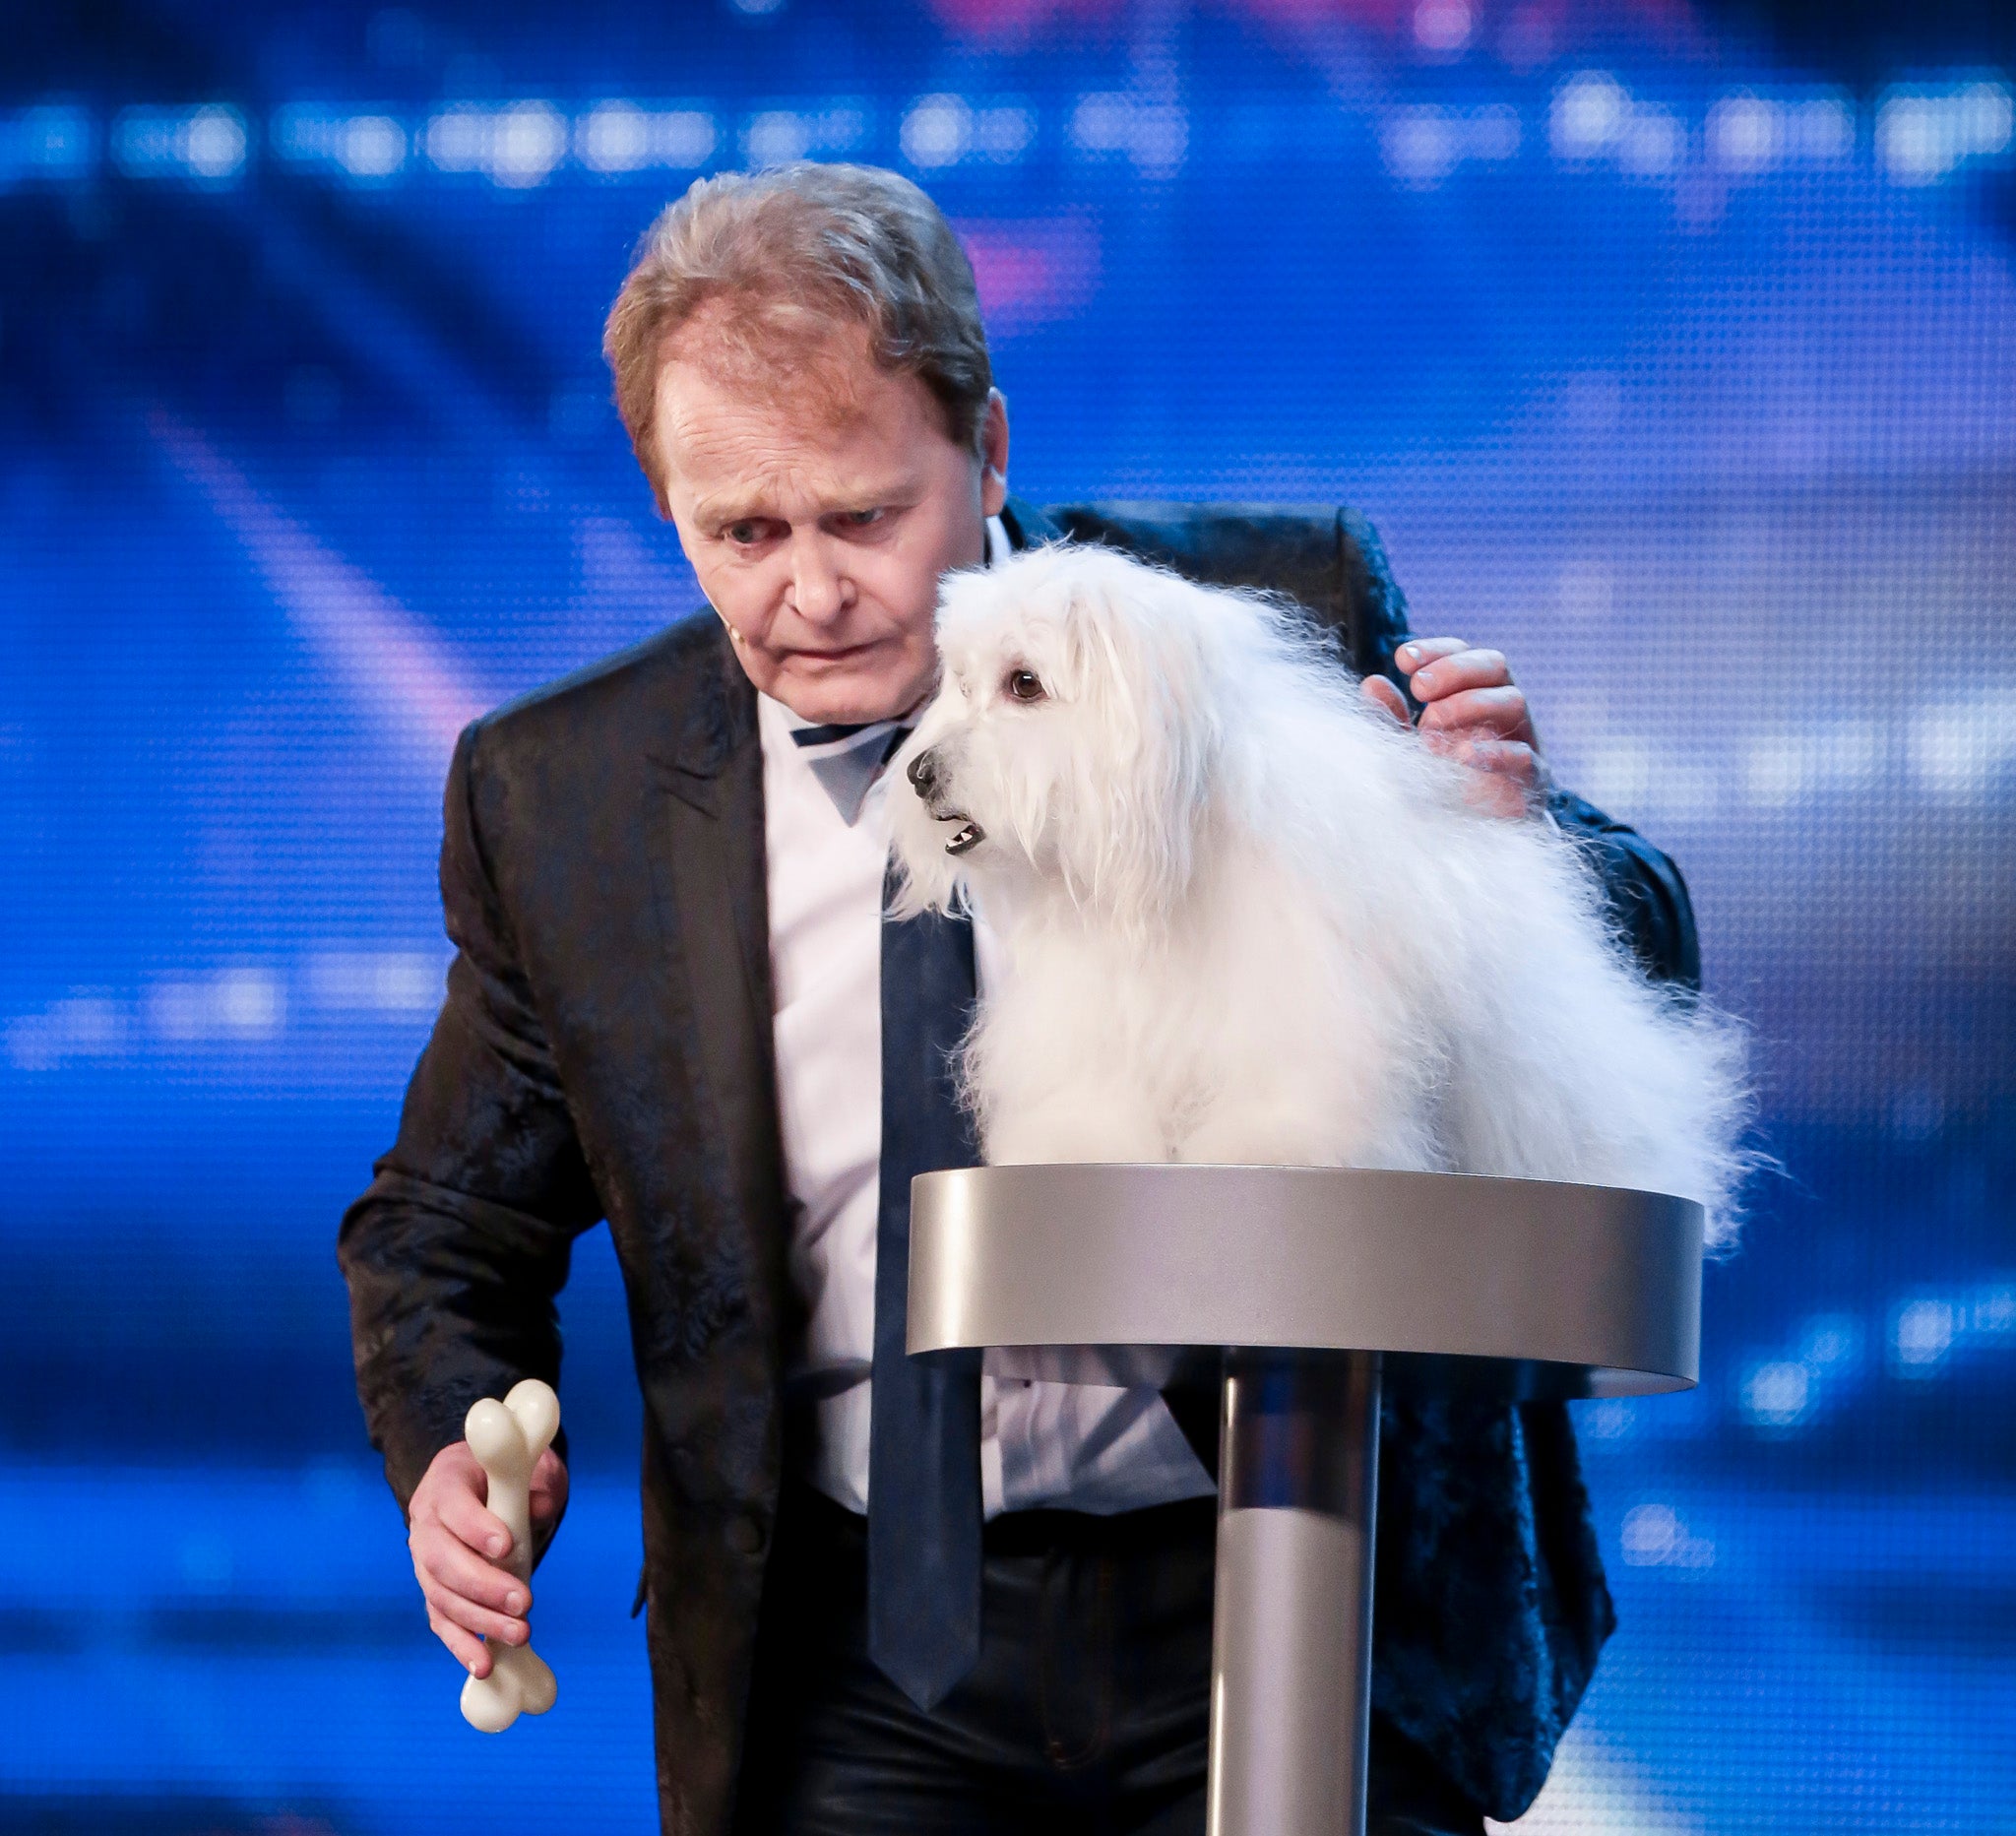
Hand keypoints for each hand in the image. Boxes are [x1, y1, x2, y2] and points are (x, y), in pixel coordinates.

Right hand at [407, 1437, 567, 1678]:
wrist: (478, 1481)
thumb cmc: (505, 1474)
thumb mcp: (524, 1466)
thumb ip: (533, 1484)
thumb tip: (539, 1507)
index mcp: (445, 1482)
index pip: (453, 1506)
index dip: (476, 1528)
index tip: (507, 1546)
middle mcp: (426, 1524)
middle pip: (442, 1560)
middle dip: (483, 1585)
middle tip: (523, 1602)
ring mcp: (424, 1561)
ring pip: (442, 1596)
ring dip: (479, 1620)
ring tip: (519, 1634)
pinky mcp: (433, 1590)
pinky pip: (441, 1621)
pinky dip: (461, 1645)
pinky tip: (484, 1665)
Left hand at [1361, 637, 1547, 819]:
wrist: (1477, 831)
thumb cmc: (1444, 775)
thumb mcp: (1410, 743)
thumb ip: (1393, 716)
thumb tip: (1372, 683)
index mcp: (1476, 691)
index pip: (1464, 653)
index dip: (1436, 650)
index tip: (1402, 659)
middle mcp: (1503, 707)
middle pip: (1494, 665)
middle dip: (1454, 670)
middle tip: (1419, 688)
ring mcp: (1523, 738)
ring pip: (1512, 701)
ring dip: (1469, 705)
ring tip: (1430, 726)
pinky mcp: (1531, 777)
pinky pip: (1523, 756)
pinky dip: (1494, 752)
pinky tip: (1462, 755)